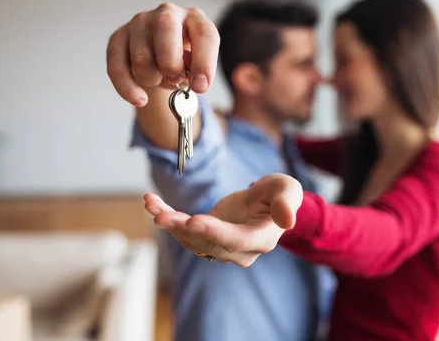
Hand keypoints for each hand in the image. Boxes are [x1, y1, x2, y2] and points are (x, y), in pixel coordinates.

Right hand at [106, 3, 219, 106]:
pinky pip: (118, 66)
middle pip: (166, 27)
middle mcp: (167, 14)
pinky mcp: (119, 37)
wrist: (159, 58)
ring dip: (151, 78)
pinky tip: (140, 99)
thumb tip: (182, 79)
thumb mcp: (194, 67)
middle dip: (171, 63)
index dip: (204, 62)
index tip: (200, 87)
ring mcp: (140, 23)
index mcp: (194, 19)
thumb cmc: (181, 62)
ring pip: (141, 55)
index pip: (204, 33)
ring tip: (157, 80)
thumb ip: (192, 72)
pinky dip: (128, 88)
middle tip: (173, 80)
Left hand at [144, 174, 303, 266]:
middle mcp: (239, 250)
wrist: (266, 202)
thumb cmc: (278, 193)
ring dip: (169, 222)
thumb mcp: (286, 188)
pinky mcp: (206, 238)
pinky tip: (151, 202)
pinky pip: (183, 232)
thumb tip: (287, 220)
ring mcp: (221, 247)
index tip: (194, 221)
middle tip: (160, 216)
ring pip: (190, 239)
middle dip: (182, 228)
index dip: (215, 232)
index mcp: (261, 239)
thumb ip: (287, 201)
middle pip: (208, 242)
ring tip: (151, 204)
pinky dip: (167, 217)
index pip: (237, 240)